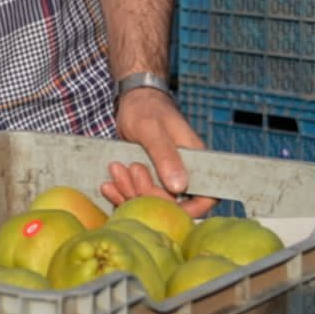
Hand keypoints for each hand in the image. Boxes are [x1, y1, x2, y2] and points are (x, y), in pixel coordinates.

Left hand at [103, 86, 217, 217]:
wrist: (131, 102)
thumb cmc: (147, 109)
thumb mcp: (153, 130)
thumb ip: (165, 156)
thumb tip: (179, 187)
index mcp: (195, 162)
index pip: (206, 198)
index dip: (190, 210)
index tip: (165, 209)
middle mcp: (183, 174)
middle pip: (172, 205)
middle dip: (147, 195)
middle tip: (130, 169)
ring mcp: (163, 179)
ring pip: (150, 204)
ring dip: (129, 194)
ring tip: (115, 170)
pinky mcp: (147, 180)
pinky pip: (136, 198)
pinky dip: (121, 194)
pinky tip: (107, 185)